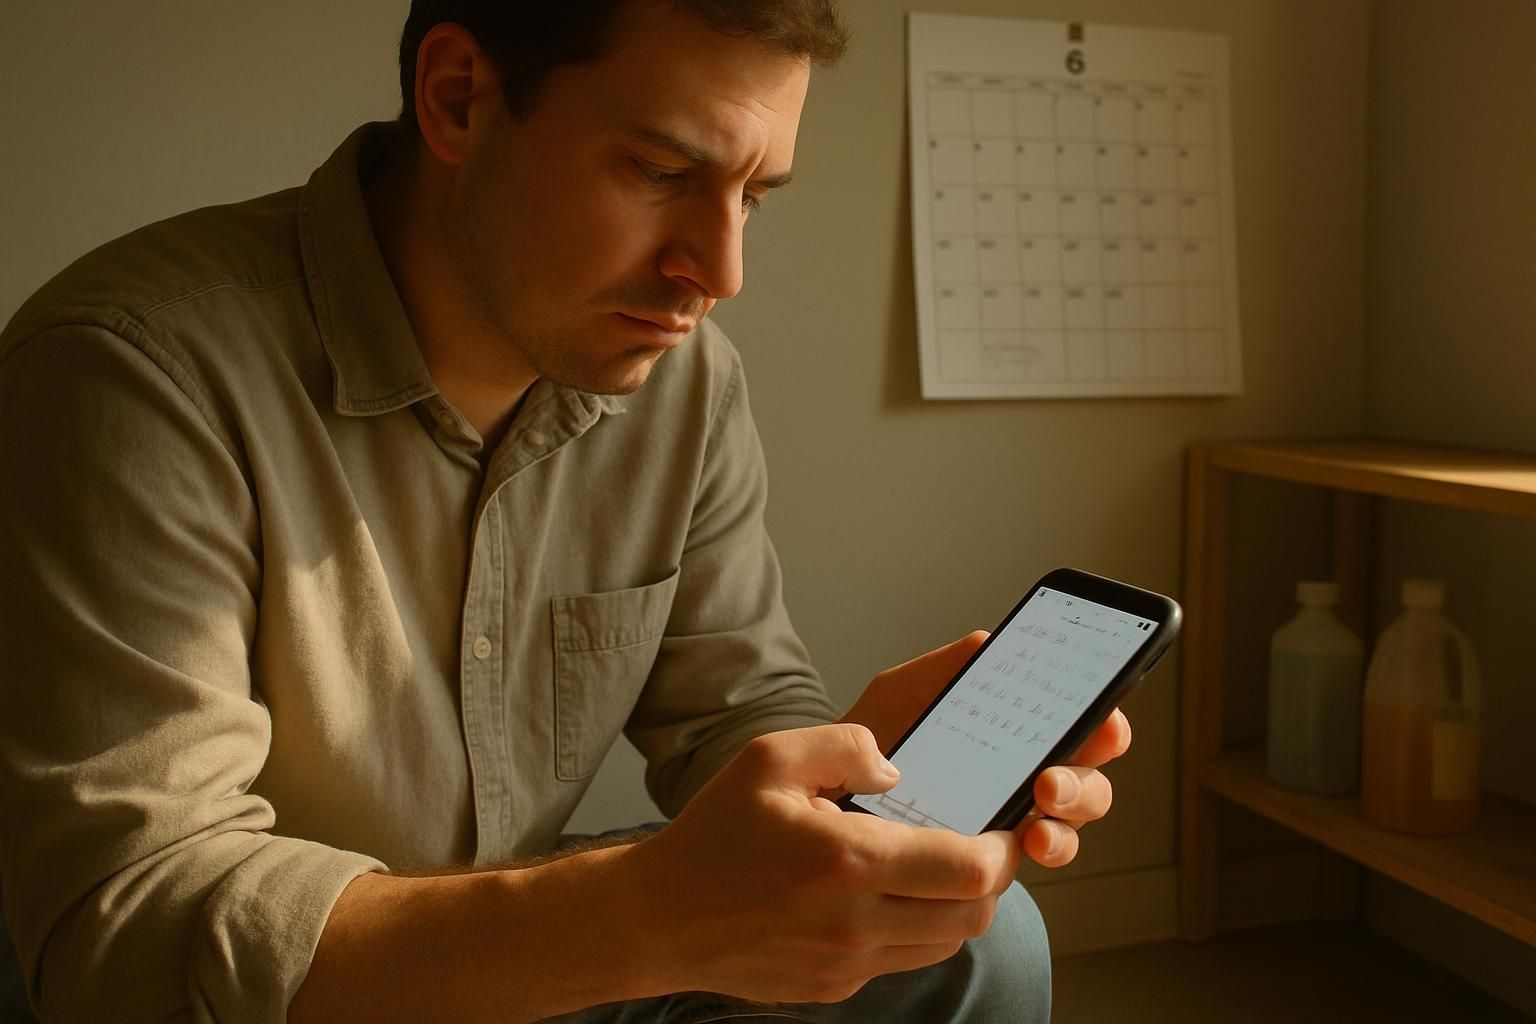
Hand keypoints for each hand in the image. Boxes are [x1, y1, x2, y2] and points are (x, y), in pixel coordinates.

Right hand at [622, 723, 1020, 1003]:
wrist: (659, 920)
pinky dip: (915, 930)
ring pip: (945, 944)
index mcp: (848, 862)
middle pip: (973, 915)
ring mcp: (847, 965)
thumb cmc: (714, 836)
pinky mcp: (836, 987)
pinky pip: (903, 960)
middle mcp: (855, 924)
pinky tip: (888, 895)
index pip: (968, 871)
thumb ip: (845, 746)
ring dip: (957, 908)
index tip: (1001, 826)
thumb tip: (898, 771)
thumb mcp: (769, 759)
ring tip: (938, 868)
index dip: (1002, 849)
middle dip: (990, 880)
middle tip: (980, 844)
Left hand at [841, 631, 1131, 868]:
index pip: (1080, 722)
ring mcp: (1016, 818)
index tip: (1101, 723)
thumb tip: (988, 642)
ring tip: (1035, 830)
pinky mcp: (993, 858)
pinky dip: (1035, 856)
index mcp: (1019, 727)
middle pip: (1090, 779)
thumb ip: (945, 669)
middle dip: (1083, 783)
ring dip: (1065, 827)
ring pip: (1070, 826)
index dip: (1103, 721)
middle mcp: (1030, 773)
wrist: (829, 792)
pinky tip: (1015, 851)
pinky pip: (1030, 861)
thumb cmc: (878, 735)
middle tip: (1049, 783)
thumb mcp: (904, 693)